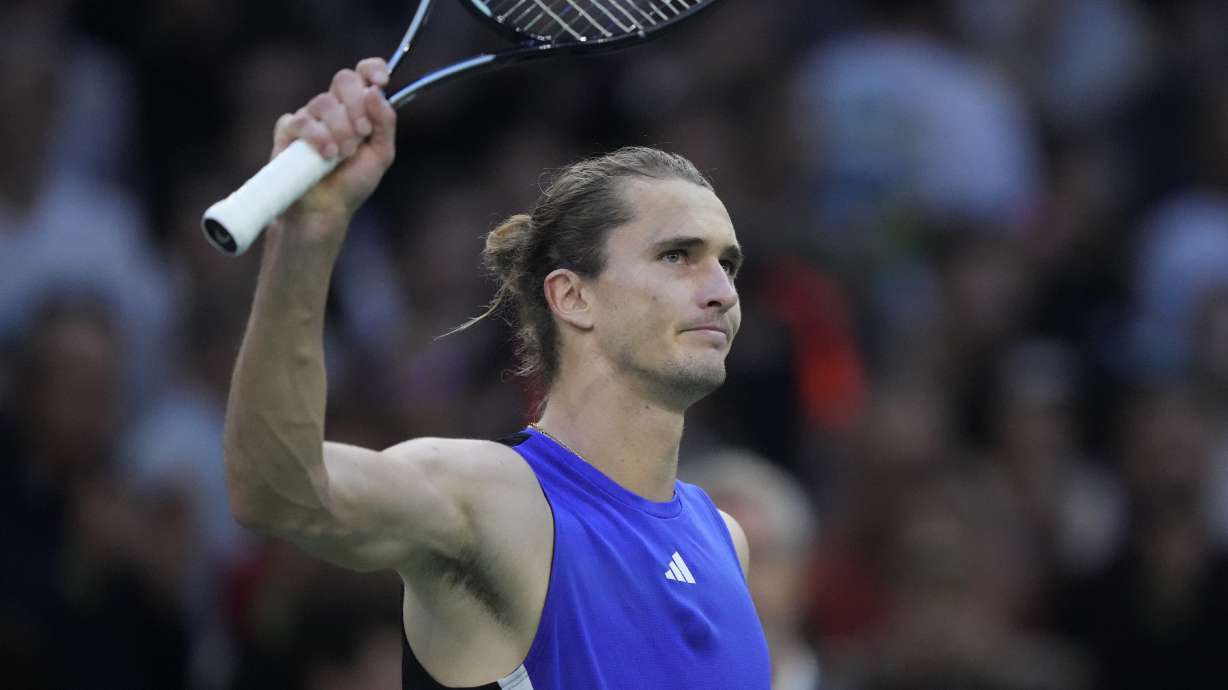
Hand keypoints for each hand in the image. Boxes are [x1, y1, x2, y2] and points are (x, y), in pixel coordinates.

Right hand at [272, 58, 396, 239]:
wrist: (326, 210)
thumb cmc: (352, 183)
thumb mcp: (381, 155)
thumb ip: (385, 123)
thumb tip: (376, 91)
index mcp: (357, 109)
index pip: (363, 74)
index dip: (372, 69)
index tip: (381, 82)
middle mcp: (333, 108)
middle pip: (343, 80)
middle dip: (356, 105)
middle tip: (362, 133)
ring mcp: (309, 118)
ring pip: (324, 102)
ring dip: (340, 129)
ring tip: (342, 154)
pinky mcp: (287, 132)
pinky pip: (301, 120)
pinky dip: (317, 136)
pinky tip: (326, 155)